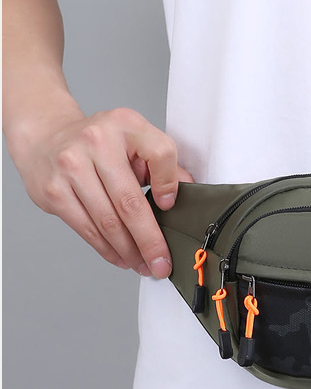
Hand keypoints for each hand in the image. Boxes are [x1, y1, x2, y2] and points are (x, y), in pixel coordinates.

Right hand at [9, 104, 194, 276]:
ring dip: (128, 250)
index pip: (160, 153)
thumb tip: (187, 194)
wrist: (45, 137)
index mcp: (125, 124)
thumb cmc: (98, 143)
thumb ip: (161, 163)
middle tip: (161, 263)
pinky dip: (106, 249)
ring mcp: (70, 166)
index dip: (169, 184)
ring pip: (107, 221)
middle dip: (149, 240)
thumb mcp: (133, 137)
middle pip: (130, 202)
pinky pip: (86, 228)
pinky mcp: (53, 191)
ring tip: (142, 264)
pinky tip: (120, 257)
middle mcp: (96, 142)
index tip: (170, 208)